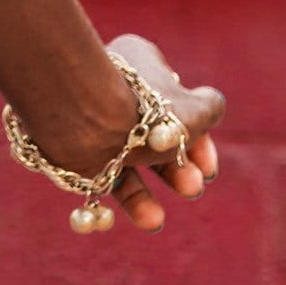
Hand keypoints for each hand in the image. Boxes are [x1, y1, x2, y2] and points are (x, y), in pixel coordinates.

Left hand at [100, 30, 224, 232]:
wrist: (84, 123)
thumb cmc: (147, 113)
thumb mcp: (196, 110)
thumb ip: (211, 107)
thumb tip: (211, 103)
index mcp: (140, 64)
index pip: (178, 104)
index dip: (199, 141)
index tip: (208, 169)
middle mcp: (115, 89)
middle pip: (154, 136)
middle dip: (176, 169)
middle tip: (191, 189)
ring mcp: (93, 119)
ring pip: (128, 159)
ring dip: (145, 194)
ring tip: (154, 220)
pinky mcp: (75, 145)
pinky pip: (103, 173)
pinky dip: (122, 196)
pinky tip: (140, 217)